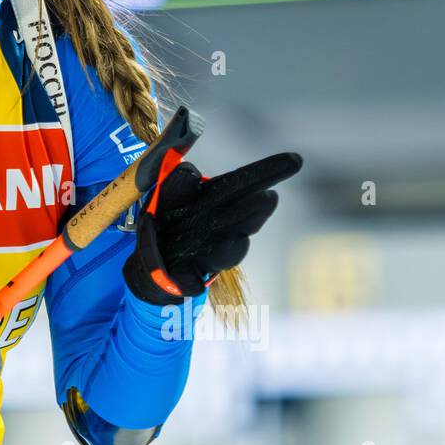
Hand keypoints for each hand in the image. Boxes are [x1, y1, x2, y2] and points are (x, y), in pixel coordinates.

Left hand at [124, 152, 302, 304]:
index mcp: (216, 197)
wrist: (149, 255)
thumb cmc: (166, 213)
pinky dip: (189, 281)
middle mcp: (219, 225)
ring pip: (225, 252)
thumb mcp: (166, 188)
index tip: (295, 160)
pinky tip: (190, 284)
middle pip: (243, 217)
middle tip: (270, 198)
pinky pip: (188, 279)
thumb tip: (190, 172)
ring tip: (236, 241)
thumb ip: (177, 182)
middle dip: (256, 209)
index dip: (269, 171)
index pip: (246, 181)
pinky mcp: (183, 273)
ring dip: (230, 248)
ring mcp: (204, 251)